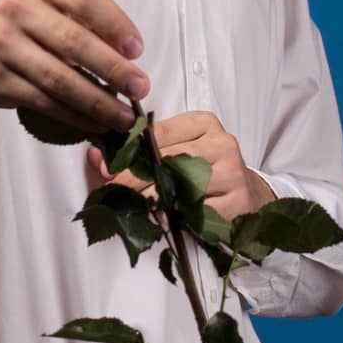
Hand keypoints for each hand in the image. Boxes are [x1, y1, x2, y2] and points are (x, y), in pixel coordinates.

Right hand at [0, 0, 148, 134]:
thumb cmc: (31, 29)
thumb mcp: (55, 9)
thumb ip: (89, 22)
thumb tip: (130, 57)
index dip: (115, 25)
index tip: (138, 50)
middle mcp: (17, 7)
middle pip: (73, 41)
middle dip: (113, 69)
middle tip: (140, 89)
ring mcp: (2, 43)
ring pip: (59, 79)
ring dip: (98, 102)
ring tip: (125, 117)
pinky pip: (45, 102)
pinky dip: (76, 116)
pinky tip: (96, 124)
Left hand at [85, 109, 275, 222]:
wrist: (247, 193)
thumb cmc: (204, 169)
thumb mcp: (176, 150)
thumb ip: (138, 151)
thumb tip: (95, 157)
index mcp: (203, 122)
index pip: (159, 132)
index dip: (130, 151)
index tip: (107, 168)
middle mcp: (222, 142)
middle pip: (170, 160)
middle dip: (136, 178)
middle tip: (114, 191)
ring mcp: (234, 172)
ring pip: (184, 186)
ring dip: (154, 199)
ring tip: (135, 205)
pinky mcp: (239, 201)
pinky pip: (201, 211)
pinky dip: (177, 217)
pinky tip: (163, 219)